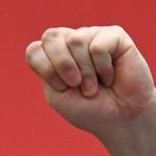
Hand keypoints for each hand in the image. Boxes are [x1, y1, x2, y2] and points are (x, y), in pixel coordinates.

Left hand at [25, 26, 155, 135]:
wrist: (120, 120)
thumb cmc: (88, 109)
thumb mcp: (58, 95)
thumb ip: (49, 68)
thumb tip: (64, 39)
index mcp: (53, 56)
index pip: (35, 50)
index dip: (46, 70)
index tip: (61, 87)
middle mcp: (71, 41)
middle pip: (51, 36)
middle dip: (61, 65)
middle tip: (75, 84)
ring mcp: (93, 36)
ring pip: (76, 40)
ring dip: (85, 72)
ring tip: (95, 85)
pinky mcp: (115, 36)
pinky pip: (99, 46)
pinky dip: (103, 68)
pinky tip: (111, 76)